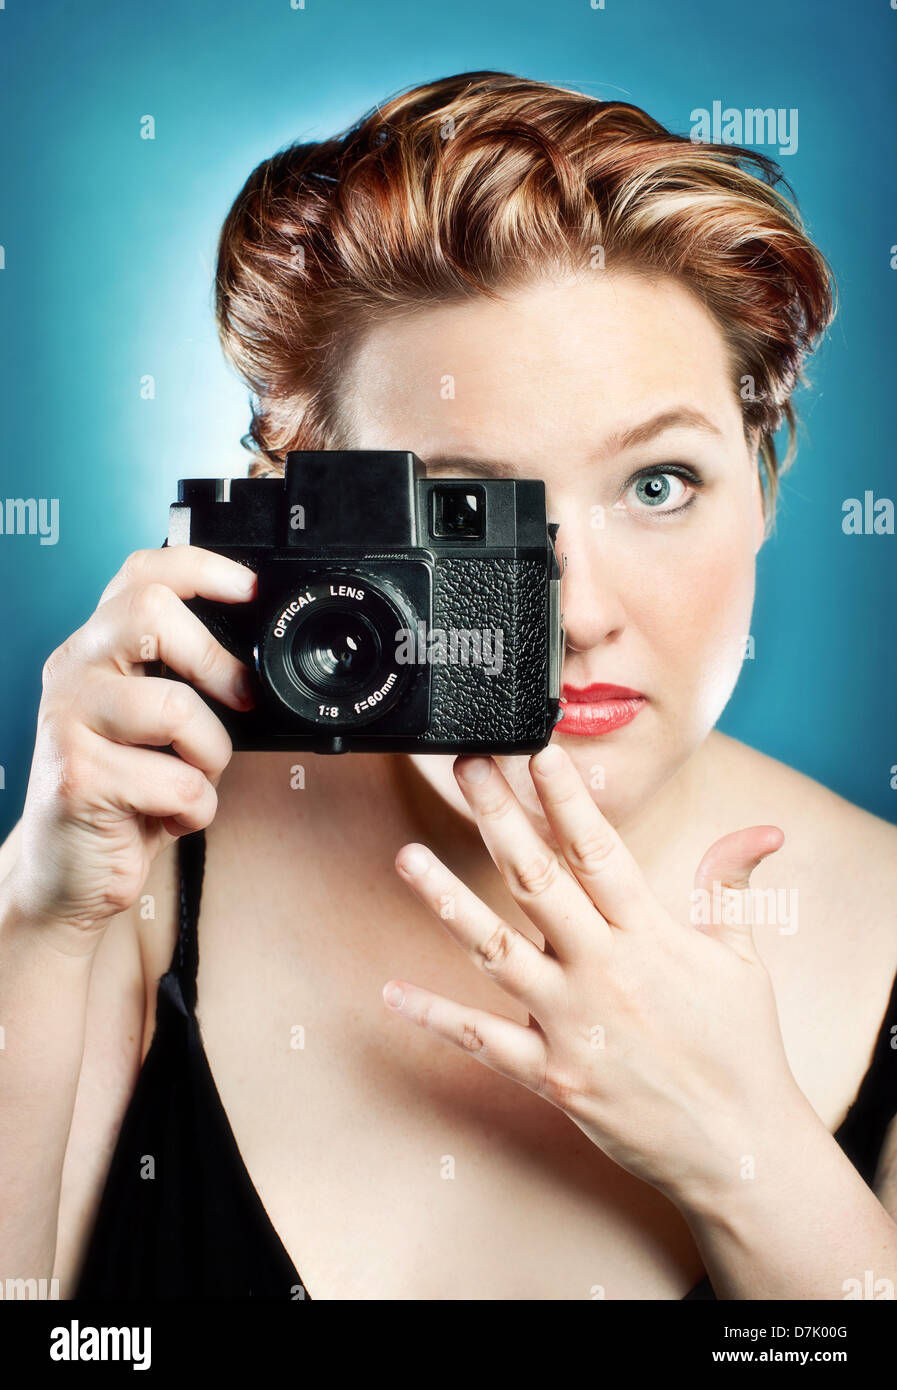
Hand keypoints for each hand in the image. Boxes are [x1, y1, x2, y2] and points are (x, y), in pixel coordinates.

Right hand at [6, 545, 255, 940]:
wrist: (66, 871)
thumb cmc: (122, 794)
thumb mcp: (153, 725)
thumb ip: (184, 682)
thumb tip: (257, 668)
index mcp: (97, 648)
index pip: (141, 572)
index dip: (201, 568)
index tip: (250, 588)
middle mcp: (74, 670)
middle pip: (150, 613)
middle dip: (214, 662)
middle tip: (238, 700)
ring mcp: (68, 721)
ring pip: (176, 708)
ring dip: (210, 756)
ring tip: (191, 778)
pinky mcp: (79, 778)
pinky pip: (177, 782)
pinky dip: (195, 808)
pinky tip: (169, 815)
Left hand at [385, 743, 804, 1207]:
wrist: (740, 1148)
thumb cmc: (743, 1050)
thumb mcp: (742, 959)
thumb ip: (729, 886)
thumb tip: (760, 831)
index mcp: (650, 937)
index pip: (599, 851)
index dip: (565, 799)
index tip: (537, 753)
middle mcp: (604, 971)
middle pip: (537, 882)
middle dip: (497, 819)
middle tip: (466, 770)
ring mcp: (571, 1023)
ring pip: (496, 951)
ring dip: (447, 902)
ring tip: (406, 859)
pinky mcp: (552, 1074)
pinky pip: (482, 1042)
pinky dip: (436, 1017)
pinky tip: (393, 994)